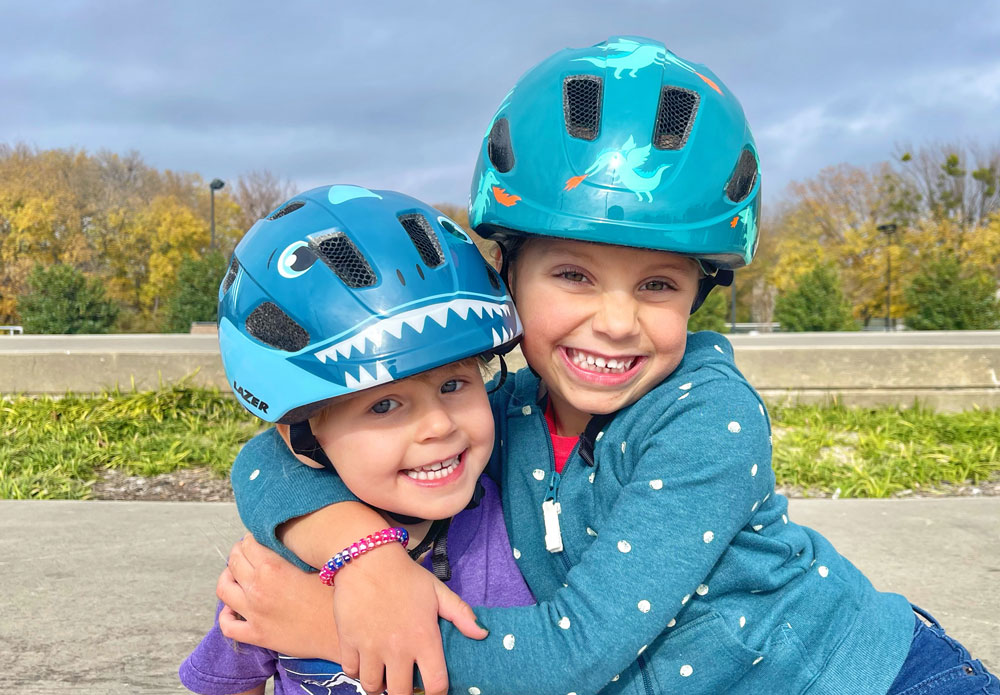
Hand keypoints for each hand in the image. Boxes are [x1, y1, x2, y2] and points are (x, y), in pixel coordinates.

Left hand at [216, 535, 339, 659]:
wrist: (342, 632)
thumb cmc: (336, 597)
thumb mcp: (316, 565)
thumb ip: (292, 553)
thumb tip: (280, 543)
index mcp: (273, 567)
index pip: (248, 544)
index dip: (251, 538)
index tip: (256, 539)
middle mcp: (258, 588)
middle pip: (234, 561)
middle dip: (238, 553)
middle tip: (246, 553)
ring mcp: (254, 613)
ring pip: (223, 589)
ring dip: (227, 578)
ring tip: (236, 576)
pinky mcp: (257, 635)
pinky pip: (227, 626)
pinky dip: (226, 615)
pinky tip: (234, 609)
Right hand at [331, 543, 487, 694]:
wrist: (367, 559)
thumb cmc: (406, 576)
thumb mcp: (438, 591)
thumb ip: (461, 614)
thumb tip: (482, 634)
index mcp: (423, 638)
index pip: (435, 685)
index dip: (437, 693)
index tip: (434, 689)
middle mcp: (397, 649)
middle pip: (401, 694)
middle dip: (405, 693)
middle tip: (406, 683)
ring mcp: (370, 647)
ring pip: (373, 687)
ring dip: (380, 685)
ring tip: (385, 675)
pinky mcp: (348, 641)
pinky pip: (351, 671)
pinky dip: (357, 672)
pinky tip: (365, 662)